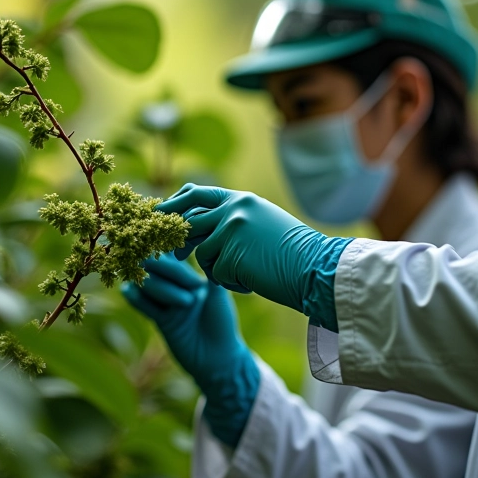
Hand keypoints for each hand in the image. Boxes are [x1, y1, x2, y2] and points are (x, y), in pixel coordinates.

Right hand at [121, 253, 258, 446]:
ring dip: (163, 289)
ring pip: (147, 282)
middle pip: (154, 263)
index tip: (178, 244)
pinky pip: (140, 303)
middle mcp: (174, 283)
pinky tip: (133, 292)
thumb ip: (205, 269)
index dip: (170, 243)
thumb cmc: (223, 322)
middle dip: (168, 269)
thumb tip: (196, 243)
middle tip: (193, 283)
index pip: (173, 250)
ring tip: (189, 303)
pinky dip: (136, 297)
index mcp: (190, 271)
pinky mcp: (158, 318)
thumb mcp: (218, 292)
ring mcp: (164, 300)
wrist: (220, 358)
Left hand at [156, 185, 351, 328]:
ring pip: (202, 254)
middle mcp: (234, 209)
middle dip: (180, 241)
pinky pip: (215, 274)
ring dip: (218, 270)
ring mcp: (231, 230)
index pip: (197, 194)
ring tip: (246, 273)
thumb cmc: (293, 253)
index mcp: (242, 199)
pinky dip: (230, 283)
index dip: (175, 204)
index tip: (160, 213)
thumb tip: (196, 225)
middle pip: (190, 223)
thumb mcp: (261, 223)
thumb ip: (233, 219)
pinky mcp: (231, 254)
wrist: (317, 269)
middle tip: (176, 255)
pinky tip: (253, 282)